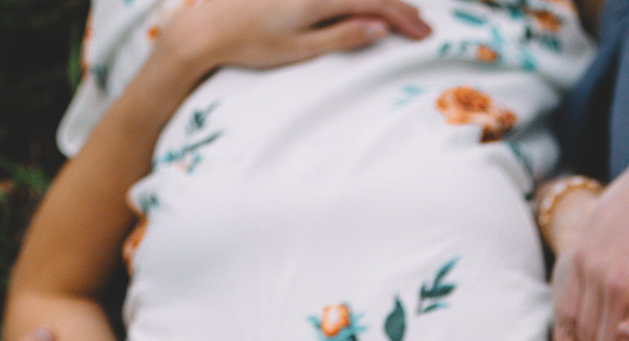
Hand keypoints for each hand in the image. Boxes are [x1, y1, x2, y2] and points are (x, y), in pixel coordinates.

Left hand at [160, 0, 430, 72]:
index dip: (403, 18)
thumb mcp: (299, 49)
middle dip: (399, 7)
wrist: (205, 27)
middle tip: (421, 26)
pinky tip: (364, 7)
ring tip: (400, 14)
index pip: (374, 4)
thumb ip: (341, 36)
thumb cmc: (249, 44)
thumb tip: (380, 28)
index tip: (423, 34)